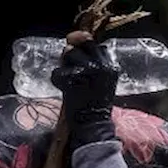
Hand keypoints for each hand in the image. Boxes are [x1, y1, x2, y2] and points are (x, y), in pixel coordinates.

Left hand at [51, 30, 117, 145]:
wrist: (93, 125)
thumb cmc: (95, 103)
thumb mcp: (100, 79)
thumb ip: (90, 61)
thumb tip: (70, 43)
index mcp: (110, 66)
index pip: (95, 44)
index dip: (84, 47)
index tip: (80, 56)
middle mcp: (101, 66)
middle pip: (82, 43)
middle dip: (73, 52)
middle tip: (72, 66)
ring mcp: (87, 72)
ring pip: (68, 54)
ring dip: (64, 65)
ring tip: (70, 80)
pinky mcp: (73, 80)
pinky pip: (58, 71)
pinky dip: (57, 79)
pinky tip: (65, 89)